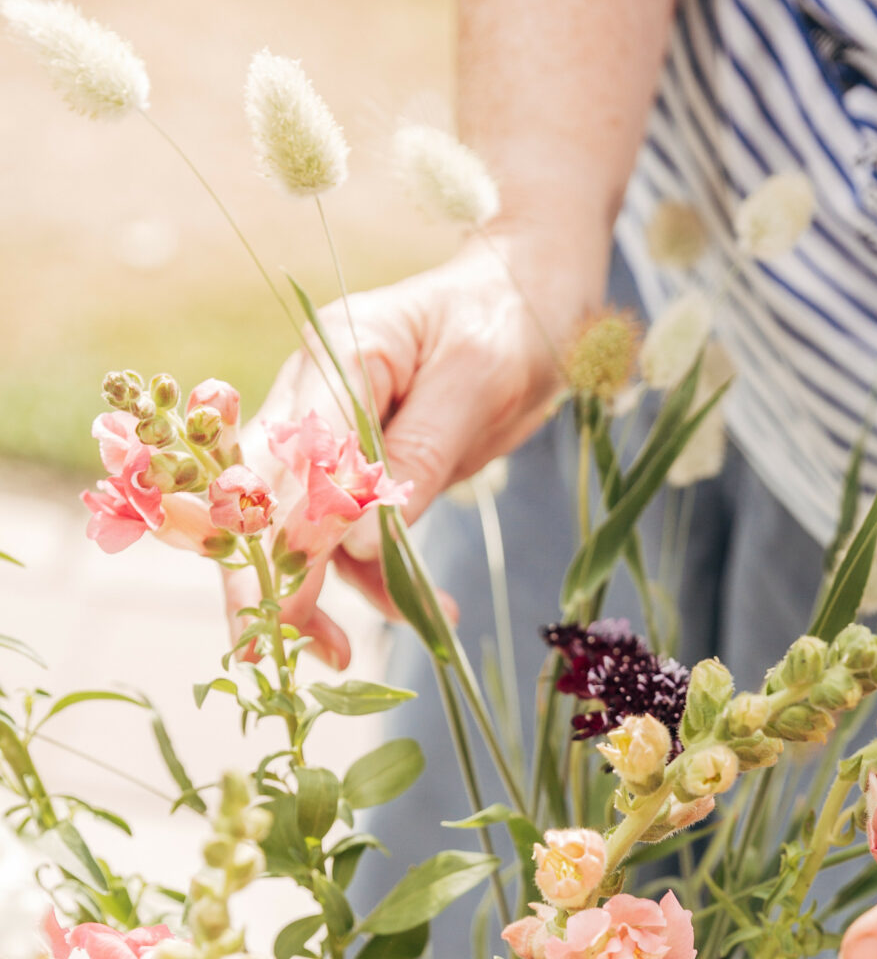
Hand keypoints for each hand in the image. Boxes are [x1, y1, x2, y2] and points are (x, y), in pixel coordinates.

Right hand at [230, 222, 603, 667]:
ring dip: (314, 596)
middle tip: (270, 657)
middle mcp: (316, 393)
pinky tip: (423, 613)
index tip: (286, 598)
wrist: (532, 300)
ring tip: (341, 657)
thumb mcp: (476, 382)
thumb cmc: (508, 322)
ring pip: (297, 527)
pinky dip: (374, 582)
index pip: (286, 454)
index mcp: (338, 354)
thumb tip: (361, 540)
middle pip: (263, 496)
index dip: (277, 531)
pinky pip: (349, 537)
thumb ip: (419, 454)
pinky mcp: (359, 470)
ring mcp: (331, 434)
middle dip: (262, 579)